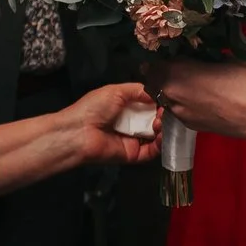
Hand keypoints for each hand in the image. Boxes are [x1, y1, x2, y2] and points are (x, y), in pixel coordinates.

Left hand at [0, 81, 156, 196]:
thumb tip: (158, 94)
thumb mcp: (116, 91)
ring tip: (160, 122)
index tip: (167, 101)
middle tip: (165, 113)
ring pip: (156, 136)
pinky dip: (160, 144)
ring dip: (163, 129)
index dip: (159, 103)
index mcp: (126, 108)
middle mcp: (131, 124)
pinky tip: (161, 135)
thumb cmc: (94, 108)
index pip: (149, 106)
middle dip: (163, 116)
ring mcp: (133, 140)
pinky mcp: (134, 155)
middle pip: (155, 121)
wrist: (79, 132)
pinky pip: (152, 151)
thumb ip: (139, 90)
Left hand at [152, 60, 245, 143]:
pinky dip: (183, 104)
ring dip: (171, 91)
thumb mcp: (222, 59)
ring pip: (164, 99)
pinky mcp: (190, 126)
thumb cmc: (245, 80)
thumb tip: (196, 56)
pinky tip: (201, 100)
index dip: (158, 60)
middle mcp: (171, 94)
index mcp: (176, 73)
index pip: (151, 64)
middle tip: (175, 69)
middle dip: (160, 76)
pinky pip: (178, 111)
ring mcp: (179, 113)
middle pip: (152, 84)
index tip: (168, 56)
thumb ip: (200, 58)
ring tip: (190, 85)